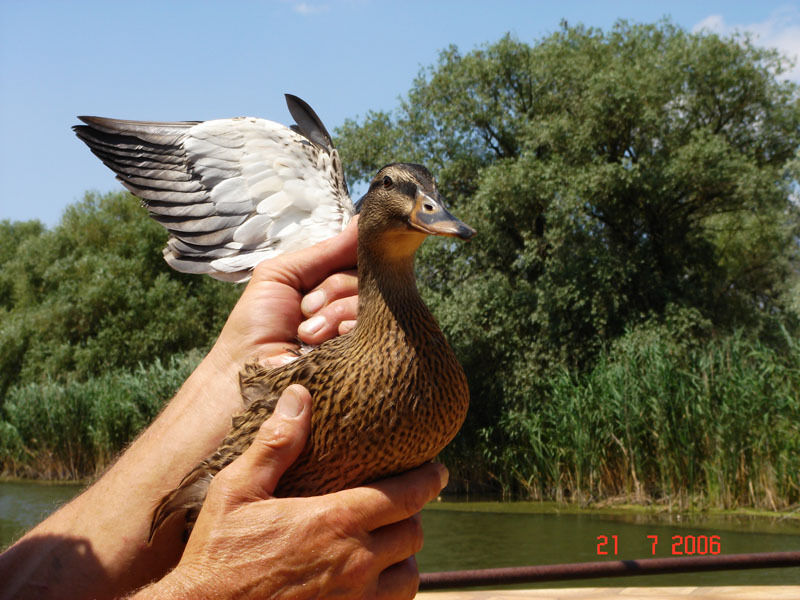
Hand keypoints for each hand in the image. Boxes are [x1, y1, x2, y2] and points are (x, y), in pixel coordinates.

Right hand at [143, 385, 446, 599]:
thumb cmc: (216, 556)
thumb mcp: (237, 491)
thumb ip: (275, 444)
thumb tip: (300, 395)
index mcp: (336, 521)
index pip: (407, 496)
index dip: (429, 480)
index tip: (438, 470)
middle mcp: (355, 563)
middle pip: (413, 534)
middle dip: (414, 515)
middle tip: (404, 503)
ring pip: (410, 577)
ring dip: (406, 557)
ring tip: (392, 544)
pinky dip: (392, 592)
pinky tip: (375, 581)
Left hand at [211, 217, 358, 370]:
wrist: (246, 373)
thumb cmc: (256, 325)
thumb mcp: (282, 275)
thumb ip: (325, 251)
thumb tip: (364, 220)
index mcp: (335, 285)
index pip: (362, 258)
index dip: (352, 257)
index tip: (331, 268)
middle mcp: (353, 305)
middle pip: (368, 277)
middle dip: (332, 289)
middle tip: (304, 310)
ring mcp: (361, 331)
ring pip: (371, 301)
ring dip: (335, 312)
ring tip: (307, 333)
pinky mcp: (367, 355)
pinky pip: (374, 328)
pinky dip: (348, 328)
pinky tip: (327, 340)